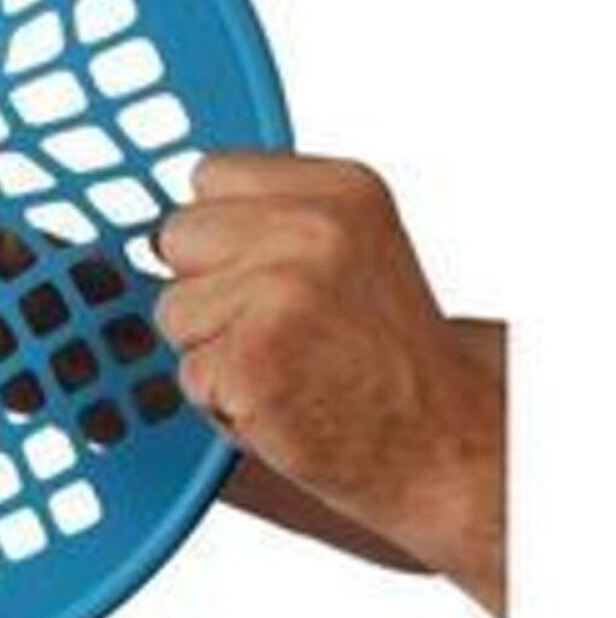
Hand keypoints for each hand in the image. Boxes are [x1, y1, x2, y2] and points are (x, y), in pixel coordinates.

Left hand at [153, 155, 506, 617]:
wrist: (443, 440)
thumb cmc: (390, 356)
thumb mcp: (355, 246)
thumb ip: (276, 217)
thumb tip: (176, 217)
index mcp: (338, 188)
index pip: (212, 176)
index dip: (226, 233)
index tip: (265, 270)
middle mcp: (310, 229)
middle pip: (179, 236)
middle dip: (211, 287)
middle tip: (284, 328)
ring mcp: (279, 293)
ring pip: (174, 309)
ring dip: (214, 350)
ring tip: (288, 365)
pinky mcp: (250, 360)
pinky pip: (188, 372)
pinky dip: (223, 400)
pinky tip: (284, 399)